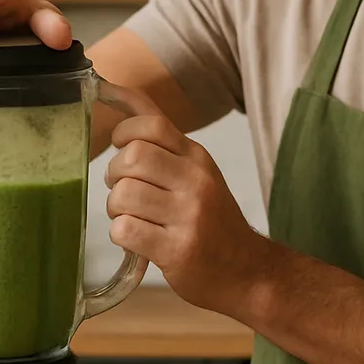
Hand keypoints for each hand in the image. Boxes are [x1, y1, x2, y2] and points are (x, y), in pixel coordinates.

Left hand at [104, 95, 272, 316]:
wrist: (249, 272)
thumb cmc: (214, 221)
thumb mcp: (198, 173)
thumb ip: (163, 140)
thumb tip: (119, 91)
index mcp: (198, 159)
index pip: (151, 124)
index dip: (123, 133)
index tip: (120, 148)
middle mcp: (196, 181)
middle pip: (131, 158)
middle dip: (114, 175)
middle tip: (124, 191)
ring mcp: (188, 216)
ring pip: (122, 195)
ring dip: (116, 209)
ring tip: (133, 218)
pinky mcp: (177, 249)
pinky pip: (125, 230)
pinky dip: (122, 236)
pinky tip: (138, 240)